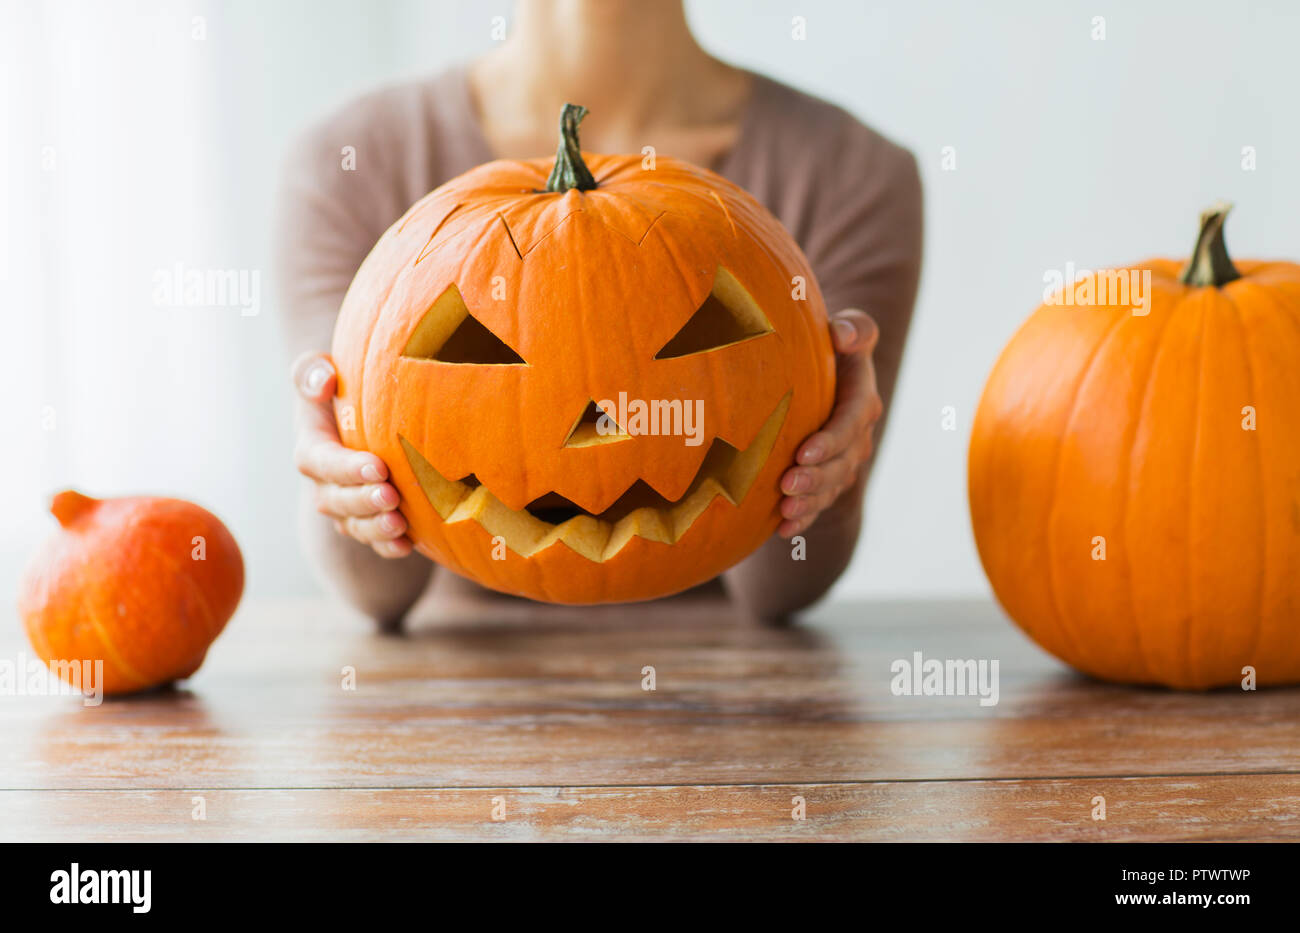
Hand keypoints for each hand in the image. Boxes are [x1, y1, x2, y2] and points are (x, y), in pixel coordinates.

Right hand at [292, 352, 412, 557]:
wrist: (364, 412)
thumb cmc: (342, 386)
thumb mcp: (319, 370)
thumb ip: (312, 372)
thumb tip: (324, 381)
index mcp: (312, 450)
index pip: (323, 463)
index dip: (348, 469)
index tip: (378, 466)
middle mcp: (325, 485)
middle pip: (338, 501)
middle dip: (363, 502)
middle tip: (390, 496)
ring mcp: (347, 507)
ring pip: (356, 526)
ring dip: (376, 529)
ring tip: (400, 524)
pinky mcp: (370, 521)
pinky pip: (375, 542)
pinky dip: (389, 547)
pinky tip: (409, 546)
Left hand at [777, 309, 883, 537]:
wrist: (819, 371)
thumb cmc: (828, 345)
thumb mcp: (846, 331)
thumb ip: (853, 329)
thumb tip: (842, 334)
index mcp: (861, 399)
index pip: (851, 422)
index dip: (831, 440)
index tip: (803, 452)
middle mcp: (857, 435)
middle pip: (842, 463)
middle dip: (816, 478)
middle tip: (786, 485)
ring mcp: (843, 461)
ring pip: (831, 487)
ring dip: (809, 502)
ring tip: (784, 512)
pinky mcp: (826, 478)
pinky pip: (819, 503)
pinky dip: (802, 519)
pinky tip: (782, 531)